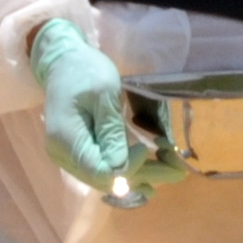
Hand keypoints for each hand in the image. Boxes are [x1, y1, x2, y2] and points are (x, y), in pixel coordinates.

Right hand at [29, 17, 184, 200]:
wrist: (63, 63)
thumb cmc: (85, 71)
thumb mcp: (104, 94)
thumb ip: (111, 131)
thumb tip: (121, 168)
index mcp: (67, 140)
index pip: (101, 172)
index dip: (128, 168)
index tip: (147, 149)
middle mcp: (64, 156)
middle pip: (105, 179)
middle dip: (142, 176)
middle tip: (178, 171)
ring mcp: (69, 156)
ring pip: (106, 177)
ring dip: (139, 175)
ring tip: (172, 172)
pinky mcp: (78, 152)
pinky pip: (103, 167)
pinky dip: (127, 168)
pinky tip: (150, 169)